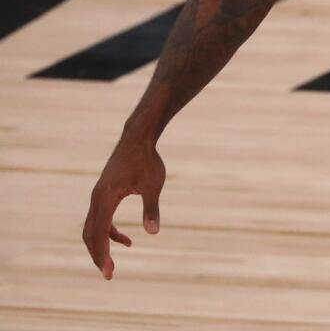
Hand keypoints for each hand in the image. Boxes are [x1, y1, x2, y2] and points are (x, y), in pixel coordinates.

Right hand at [83, 138, 165, 279]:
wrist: (137, 139)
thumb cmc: (147, 160)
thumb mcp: (153, 185)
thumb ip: (151, 209)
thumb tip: (154, 232)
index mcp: (105, 198)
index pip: (100, 233)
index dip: (103, 255)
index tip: (109, 273)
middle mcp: (97, 198)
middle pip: (91, 234)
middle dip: (98, 255)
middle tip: (109, 274)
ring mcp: (98, 196)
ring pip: (93, 227)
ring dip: (102, 245)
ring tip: (113, 264)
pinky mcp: (104, 193)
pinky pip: (102, 218)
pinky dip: (110, 232)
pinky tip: (128, 240)